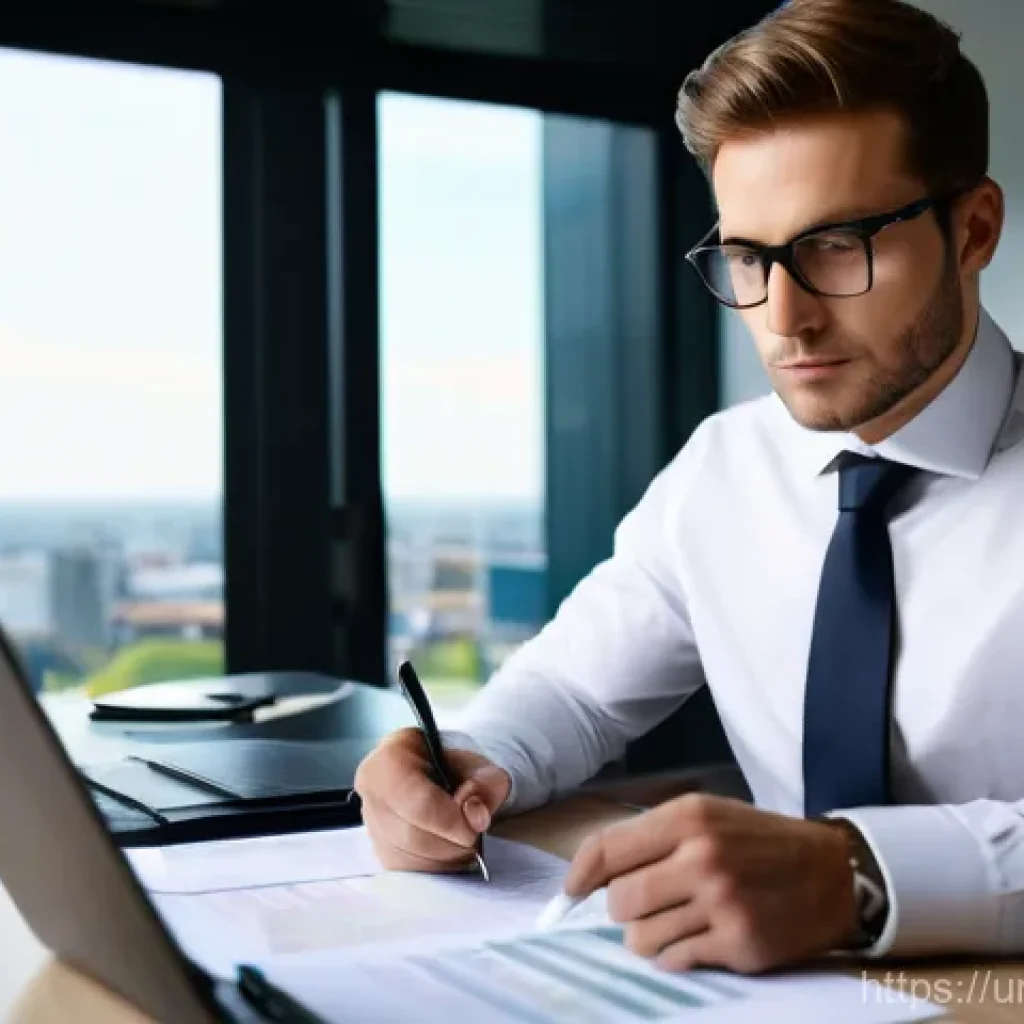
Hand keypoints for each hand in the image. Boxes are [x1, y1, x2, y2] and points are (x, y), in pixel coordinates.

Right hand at [354, 727, 511, 872]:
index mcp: (389, 762)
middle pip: (413, 836)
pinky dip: (437, 867)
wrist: (434, 772)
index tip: (476, 826)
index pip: (418, 803)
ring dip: (446, 858)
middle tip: (474, 833)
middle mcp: (371, 795)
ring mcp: (372, 827)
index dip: (451, 821)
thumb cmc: (453, 765)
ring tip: (462, 838)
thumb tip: (476, 817)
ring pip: (410, 860)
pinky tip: (449, 849)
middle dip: (452, 842)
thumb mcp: (479, 764)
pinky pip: (410, 873)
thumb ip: (486, 785)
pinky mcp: (380, 854)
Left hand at [564, 793, 858, 973]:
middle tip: (645, 904)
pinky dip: (675, 956)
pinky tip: (697, 938)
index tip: (572, 892)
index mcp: (687, 818)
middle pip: (619, 901)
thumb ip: (651, 837)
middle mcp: (701, 857)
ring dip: (648, 936)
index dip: (581, 874)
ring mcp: (721, 904)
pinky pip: (674, 961)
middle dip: (622, 908)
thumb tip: (590, 873)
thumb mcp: (706, 815)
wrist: (831, 872)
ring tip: (675, 922)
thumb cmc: (757, 841)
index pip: (608, 848)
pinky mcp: (739, 944)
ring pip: (641, 938)